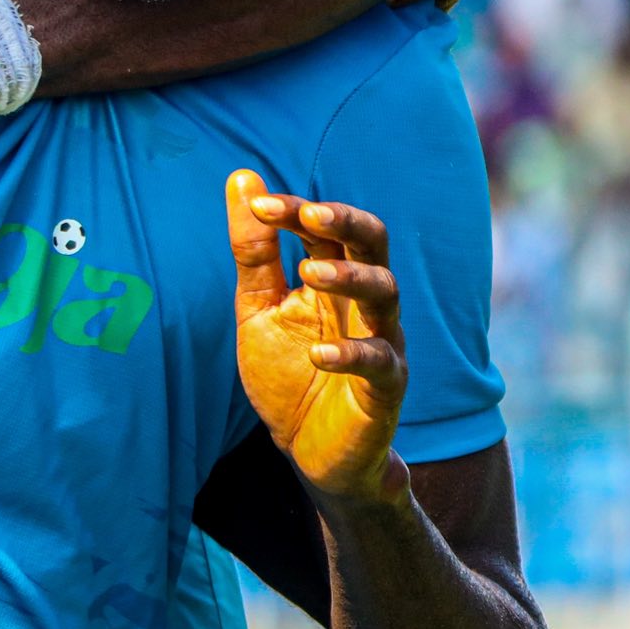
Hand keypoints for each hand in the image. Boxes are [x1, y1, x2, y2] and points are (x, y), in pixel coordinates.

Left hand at [225, 170, 407, 505]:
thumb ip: (253, 251)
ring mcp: (381, 342)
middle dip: (346, 221)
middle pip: (374, 244)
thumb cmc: (288, 371)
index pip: (325, 228)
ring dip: (351, 277)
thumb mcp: (258, 306)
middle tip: (312, 212)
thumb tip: (242, 177)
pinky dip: (350, 354)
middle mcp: (364, 302)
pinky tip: (317, 354)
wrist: (308, 450)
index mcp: (333, 277)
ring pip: (387, 294)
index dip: (295, 211)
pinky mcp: (386, 389)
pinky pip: (380, 363)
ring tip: (311, 273)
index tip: (259, 204)